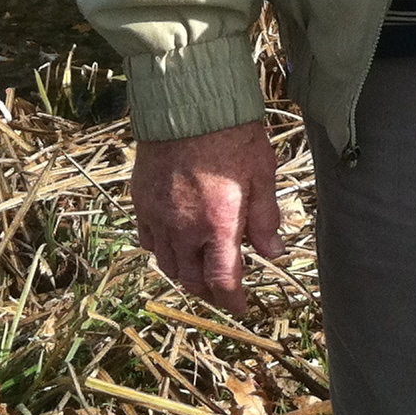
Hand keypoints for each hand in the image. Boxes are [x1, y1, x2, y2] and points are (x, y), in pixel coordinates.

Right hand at [130, 119, 284, 314]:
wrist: (187, 107)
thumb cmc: (231, 137)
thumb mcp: (262, 175)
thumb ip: (265, 219)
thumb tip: (274, 253)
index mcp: (218, 227)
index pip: (223, 281)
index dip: (232, 300)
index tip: (240, 306)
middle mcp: (184, 230)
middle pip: (192, 279)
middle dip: (209, 291)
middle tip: (222, 290)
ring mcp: (158, 218)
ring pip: (167, 264)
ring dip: (184, 274)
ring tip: (199, 271)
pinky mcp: (141, 203)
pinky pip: (147, 241)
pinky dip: (161, 251)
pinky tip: (173, 245)